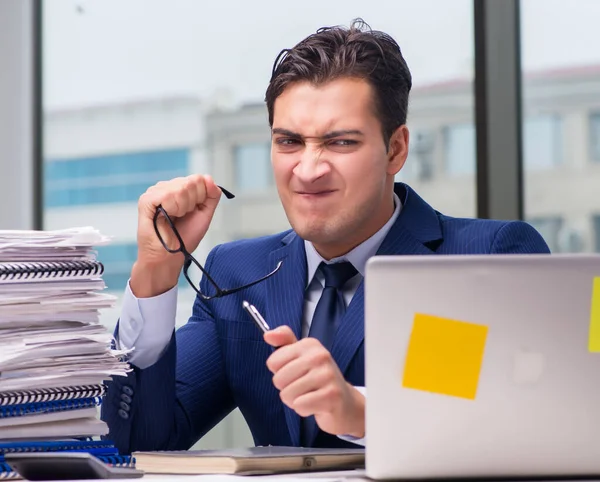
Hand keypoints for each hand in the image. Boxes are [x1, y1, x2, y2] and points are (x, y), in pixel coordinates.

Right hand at [130, 174, 222, 296]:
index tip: (192, 212)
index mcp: (179, 189)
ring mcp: (155, 192)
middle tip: (181, 217)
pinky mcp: (146, 200)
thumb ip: (211, 196)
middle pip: (191, 182)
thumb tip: (208, 178)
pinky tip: (165, 217)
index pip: (198, 179)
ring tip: (173, 218)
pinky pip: (167, 195)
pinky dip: (172, 209)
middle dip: (192, 203)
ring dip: (182, 208)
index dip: (201, 198)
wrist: (169, 256)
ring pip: (181, 188)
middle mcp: (166, 187)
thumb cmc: (184, 237)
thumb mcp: (204, 214)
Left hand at [264, 326, 364, 438]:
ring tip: (310, 395)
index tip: (296, 373)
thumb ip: (283, 342)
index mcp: (309, 344)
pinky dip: (304, 410)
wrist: (345, 403)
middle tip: (304, 387)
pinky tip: (315, 405)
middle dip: (287, 388)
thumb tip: (268, 335)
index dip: (280, 372)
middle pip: (278, 379)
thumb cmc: (318, 379)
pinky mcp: (331, 396)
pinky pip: (299, 406)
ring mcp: (327, 375)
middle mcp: (320, 356)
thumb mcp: (301, 356)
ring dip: (295, 400)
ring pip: (287, 394)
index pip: (273, 361)